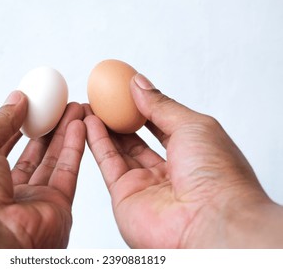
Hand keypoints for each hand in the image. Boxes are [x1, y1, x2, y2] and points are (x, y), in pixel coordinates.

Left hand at [0, 91, 85, 247]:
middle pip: (33, 154)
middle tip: (57, 105)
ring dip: (64, 132)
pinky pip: (68, 172)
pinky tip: (79, 124)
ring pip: (54, 161)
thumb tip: (17, 99)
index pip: (4, 148)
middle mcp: (7, 193)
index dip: (18, 125)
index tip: (32, 105)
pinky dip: (75, 147)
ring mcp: (34, 202)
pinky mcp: (58, 208)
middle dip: (46, 127)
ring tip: (73, 108)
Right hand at [84, 74, 282, 247]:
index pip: (162, 124)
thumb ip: (161, 105)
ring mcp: (146, 184)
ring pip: (119, 150)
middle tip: (103, 98)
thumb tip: (139, 83)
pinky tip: (89, 121)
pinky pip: (108, 163)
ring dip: (104, 127)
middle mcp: (169, 170)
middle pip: (137, 139)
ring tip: (90, 105)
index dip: (143, 106)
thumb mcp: (192, 125)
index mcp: (192, 152)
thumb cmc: (216, 175)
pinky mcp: (125, 196)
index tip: (125, 89)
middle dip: (120, 118)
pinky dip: (97, 142)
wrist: (210, 222)